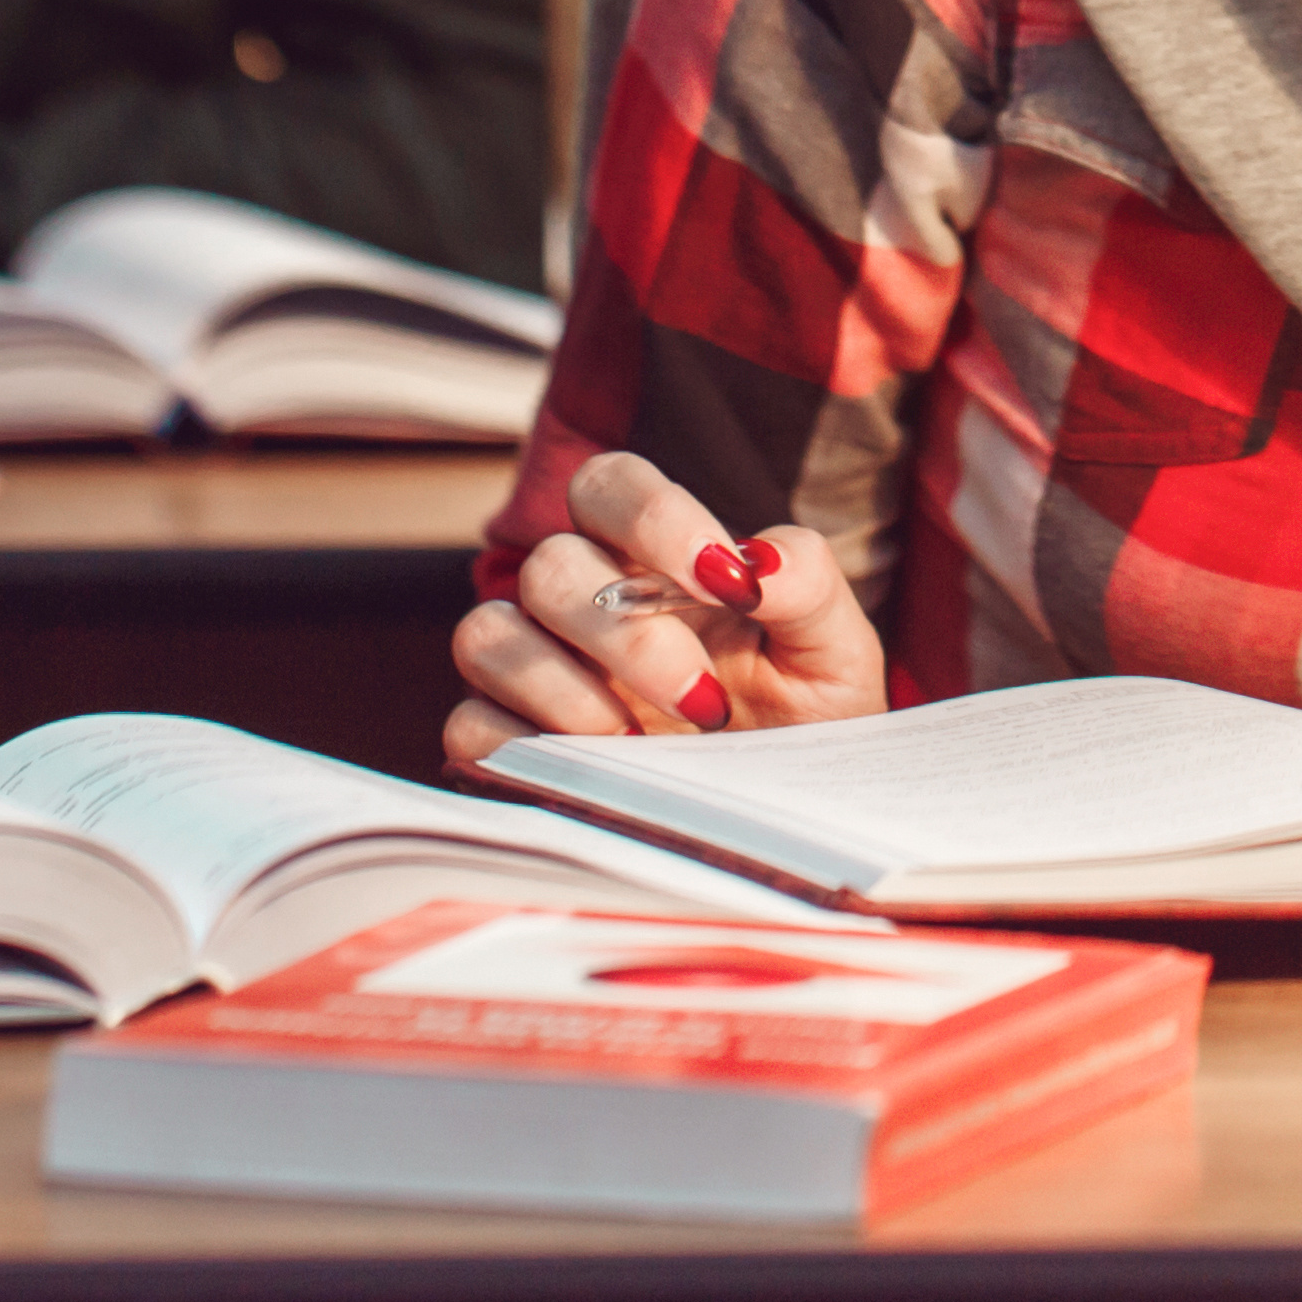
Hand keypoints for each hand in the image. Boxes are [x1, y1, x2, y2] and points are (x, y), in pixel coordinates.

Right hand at [442, 449, 885, 768]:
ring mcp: (536, 672)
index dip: (654, 517)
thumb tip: (765, 558)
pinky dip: (522, 746)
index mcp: (650, 558)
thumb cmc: (808, 719)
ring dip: (565, 689)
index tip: (729, 581)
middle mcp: (581, 602)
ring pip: (487, 634)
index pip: (608, 486)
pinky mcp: (508, 745)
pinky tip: (600, 773)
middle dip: (626, 635)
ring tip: (645, 744)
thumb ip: (810, 582)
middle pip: (548, 565)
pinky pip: (468, 725)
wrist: (792, 816)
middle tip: (706, 703)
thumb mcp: (833, 650)